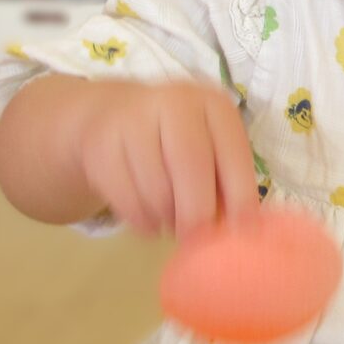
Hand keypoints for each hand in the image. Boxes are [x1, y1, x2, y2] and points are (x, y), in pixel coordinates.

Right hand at [76, 81, 255, 236]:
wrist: (112, 116)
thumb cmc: (178, 142)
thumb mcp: (210, 149)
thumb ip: (227, 183)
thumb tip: (238, 228)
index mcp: (212, 104)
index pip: (233, 153)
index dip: (240, 194)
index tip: (242, 229)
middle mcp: (174, 103)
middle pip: (190, 166)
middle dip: (197, 212)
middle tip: (198, 239)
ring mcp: (133, 121)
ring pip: (155, 188)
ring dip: (168, 218)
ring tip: (173, 221)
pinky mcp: (100, 145)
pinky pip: (126, 199)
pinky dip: (142, 220)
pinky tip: (150, 220)